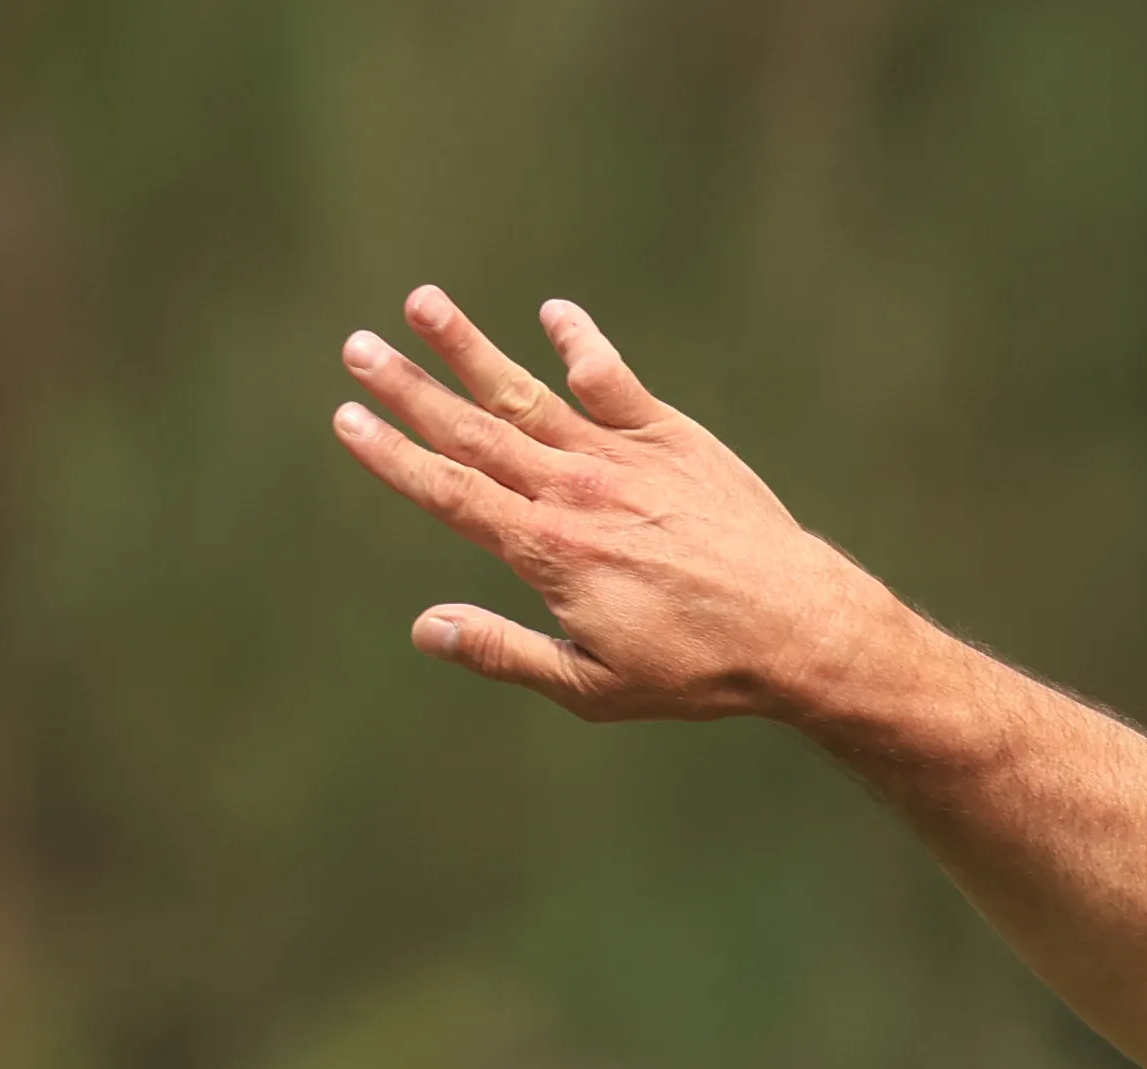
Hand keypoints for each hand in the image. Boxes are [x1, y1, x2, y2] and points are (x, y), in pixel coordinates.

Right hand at [327, 286, 898, 721]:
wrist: (799, 628)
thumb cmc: (699, 669)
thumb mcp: (594, 686)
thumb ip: (505, 652)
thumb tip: (425, 629)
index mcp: (548, 551)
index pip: (450, 492)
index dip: (393, 455)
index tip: (346, 419)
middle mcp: (576, 492)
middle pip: (474, 430)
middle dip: (410, 389)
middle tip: (357, 347)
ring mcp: (624, 457)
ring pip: (530, 391)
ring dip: (472, 347)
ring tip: (423, 303)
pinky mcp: (674, 439)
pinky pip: (616, 380)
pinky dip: (582, 343)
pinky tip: (553, 313)